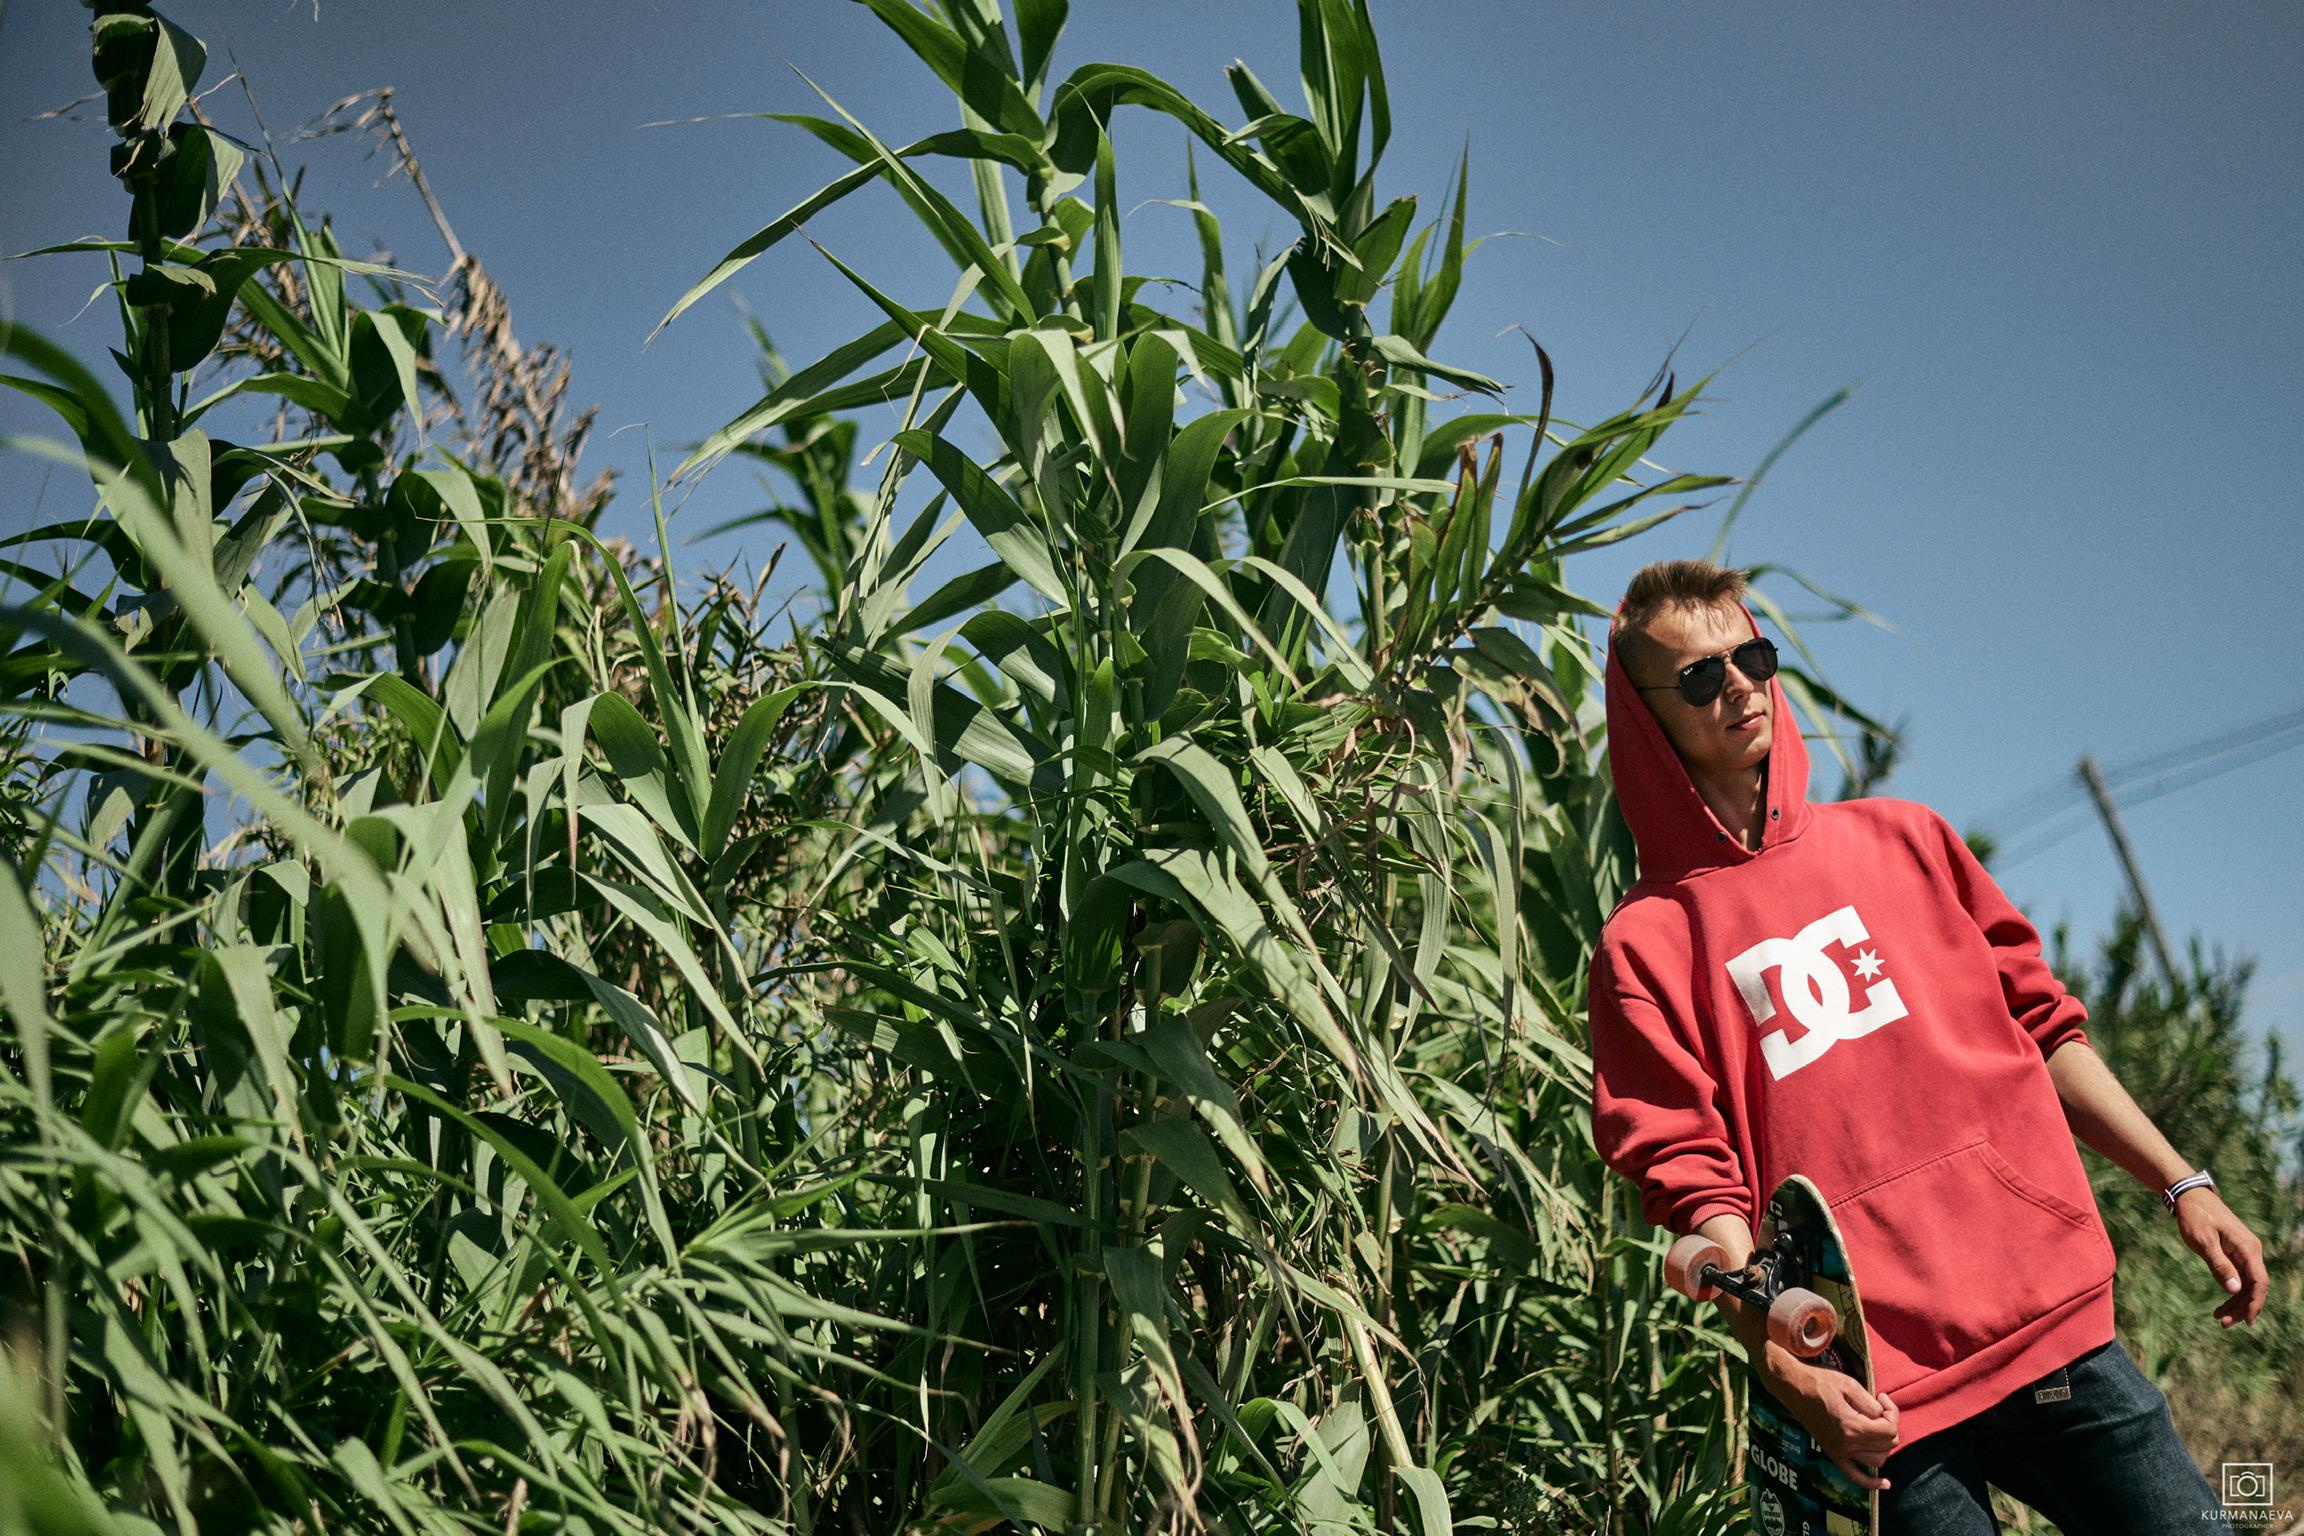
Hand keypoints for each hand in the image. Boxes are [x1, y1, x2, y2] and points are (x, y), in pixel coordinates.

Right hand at [1768, 1346, 1899, 1490]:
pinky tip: (1885, 1484)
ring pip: (1877, 1460)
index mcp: (1851, 1426)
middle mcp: (1846, 1444)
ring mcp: (1838, 1451)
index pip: (1889, 1430)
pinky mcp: (1832, 1453)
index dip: (1892, 1413)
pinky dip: (1870, 1483)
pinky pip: (1854, 1476)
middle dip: (1890, 1426)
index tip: (1882, 1398)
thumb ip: (1870, 1403)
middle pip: (1886, 1445)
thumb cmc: (1820, 1382)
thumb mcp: (1849, 1384)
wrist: (1793, 1387)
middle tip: (1879, 1408)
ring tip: (1877, 1427)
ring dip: (1884, 1446)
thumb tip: (1882, 1415)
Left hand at [2174, 1189, 2266, 1326]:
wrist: (2190, 1197)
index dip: (2255, 1303)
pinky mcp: (2234, 1252)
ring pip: (2247, 1283)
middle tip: (2224, 1323)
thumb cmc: (2195, 1217)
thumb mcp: (2203, 1241)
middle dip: (2242, 1307)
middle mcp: (2251, 1251)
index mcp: (2247, 1248)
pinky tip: (2223, 1303)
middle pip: (2254, 1286)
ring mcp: (2243, 1251)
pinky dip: (2232, 1290)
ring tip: (2219, 1318)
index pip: (2259, 1281)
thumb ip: (2219, 1265)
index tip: (2246, 1321)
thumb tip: (2236, 1290)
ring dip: (2236, 1302)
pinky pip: (2239, 1276)